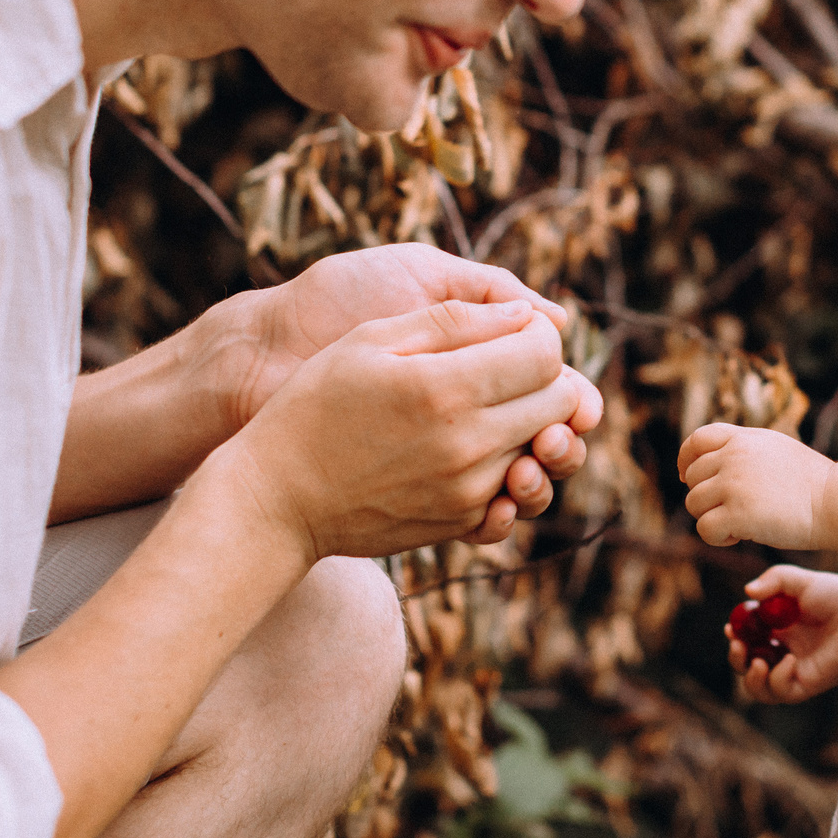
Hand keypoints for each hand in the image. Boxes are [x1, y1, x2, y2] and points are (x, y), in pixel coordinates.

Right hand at [220, 297, 590, 561]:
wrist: (276, 499)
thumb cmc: (314, 405)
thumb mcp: (371, 339)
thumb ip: (453, 320)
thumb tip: (526, 315)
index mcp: (447, 389)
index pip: (546, 354)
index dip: (537, 334)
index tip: (510, 331)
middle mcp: (470, 446)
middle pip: (561, 402)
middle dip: (546, 376)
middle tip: (507, 366)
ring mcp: (470, 491)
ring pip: (548, 449)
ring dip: (534, 424)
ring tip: (492, 408)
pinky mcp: (463, 523)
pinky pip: (521, 492)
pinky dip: (514, 468)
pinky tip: (479, 452)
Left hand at [679, 424, 830, 548]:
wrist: (834, 502)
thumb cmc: (810, 482)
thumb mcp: (774, 448)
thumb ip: (742, 450)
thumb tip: (707, 463)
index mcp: (743, 438)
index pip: (697, 440)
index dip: (686, 459)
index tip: (687, 477)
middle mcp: (734, 456)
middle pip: (693, 478)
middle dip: (706, 497)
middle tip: (733, 510)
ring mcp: (734, 484)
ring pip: (694, 504)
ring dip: (712, 518)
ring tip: (741, 524)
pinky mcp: (737, 514)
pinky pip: (705, 529)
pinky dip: (718, 538)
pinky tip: (741, 536)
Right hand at [729, 566, 837, 702]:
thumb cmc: (836, 594)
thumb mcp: (801, 581)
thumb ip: (774, 580)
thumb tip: (748, 592)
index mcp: (779, 627)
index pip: (748, 639)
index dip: (735, 637)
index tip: (731, 628)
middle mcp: (785, 650)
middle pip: (748, 666)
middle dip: (736, 660)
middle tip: (738, 646)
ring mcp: (796, 669)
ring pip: (761, 689)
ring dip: (751, 679)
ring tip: (758, 662)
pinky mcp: (809, 683)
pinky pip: (783, 692)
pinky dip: (778, 680)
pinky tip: (790, 661)